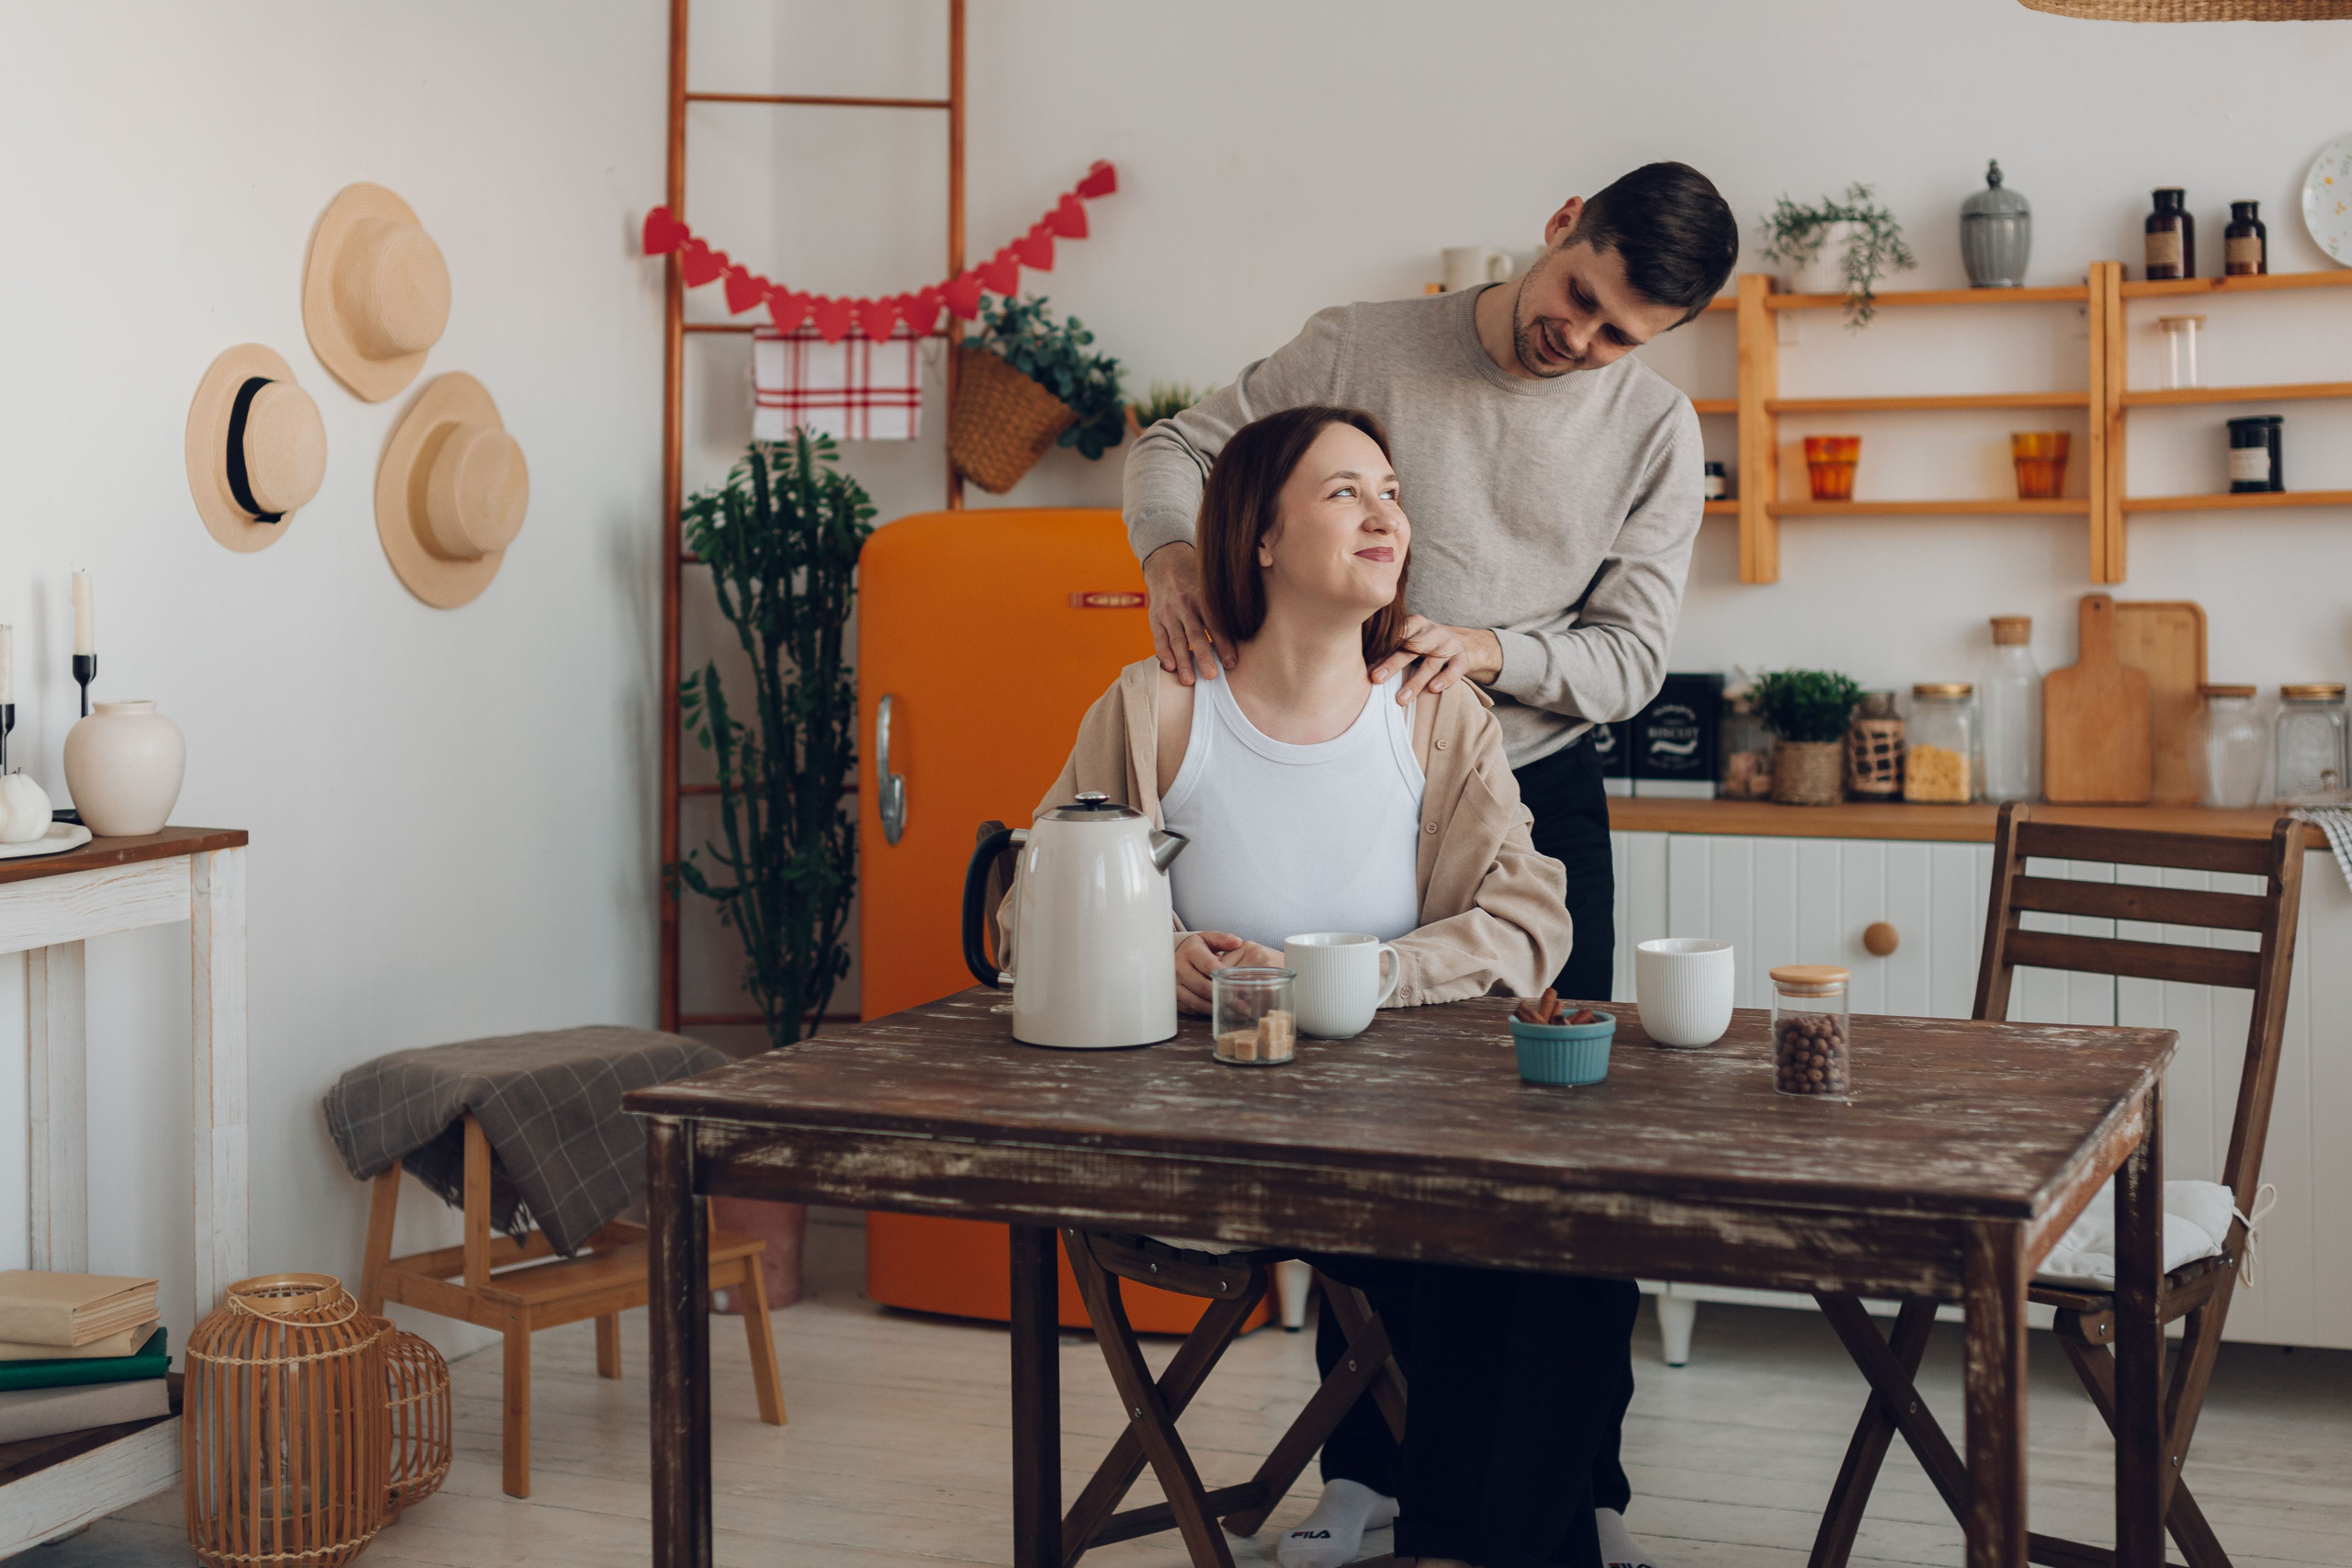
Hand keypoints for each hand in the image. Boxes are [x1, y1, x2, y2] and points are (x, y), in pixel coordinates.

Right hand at [1144, 543, 1234, 685]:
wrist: (1166, 565)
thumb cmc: (1199, 577)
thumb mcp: (1217, 575)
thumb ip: (1245, 571)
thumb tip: (1270, 562)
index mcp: (1204, 596)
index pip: (1215, 621)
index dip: (1224, 642)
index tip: (1232, 662)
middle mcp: (1186, 606)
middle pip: (1195, 633)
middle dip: (1203, 655)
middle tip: (1211, 676)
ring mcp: (1169, 614)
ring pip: (1176, 639)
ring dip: (1182, 661)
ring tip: (1189, 680)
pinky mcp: (1156, 620)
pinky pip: (1159, 638)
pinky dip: (1163, 653)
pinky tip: (1169, 667)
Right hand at [1175, 930, 1284, 1014]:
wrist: (1176, 956)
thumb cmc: (1198, 948)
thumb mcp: (1209, 938)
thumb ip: (1224, 939)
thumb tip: (1237, 942)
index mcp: (1190, 952)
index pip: (1208, 966)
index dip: (1225, 977)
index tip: (1241, 985)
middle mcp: (1179, 968)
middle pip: (1202, 987)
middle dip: (1224, 997)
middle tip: (1244, 1006)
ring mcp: (1174, 985)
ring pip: (1196, 1002)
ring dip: (1217, 1009)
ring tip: (1236, 1013)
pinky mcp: (1174, 998)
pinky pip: (1191, 1009)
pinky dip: (1207, 1013)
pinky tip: (1221, 1014)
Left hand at [1369, 616, 1503, 702]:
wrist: (1462, 643)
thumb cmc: (1425, 643)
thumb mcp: (1410, 638)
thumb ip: (1390, 645)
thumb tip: (1354, 659)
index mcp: (1415, 624)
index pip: (1396, 636)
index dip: (1381, 651)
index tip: (1367, 667)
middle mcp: (1432, 632)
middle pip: (1410, 649)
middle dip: (1392, 665)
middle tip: (1376, 680)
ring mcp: (1448, 645)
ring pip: (1430, 664)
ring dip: (1415, 682)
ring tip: (1400, 700)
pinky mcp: (1462, 658)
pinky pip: (1454, 669)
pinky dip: (1445, 679)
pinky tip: (1434, 689)